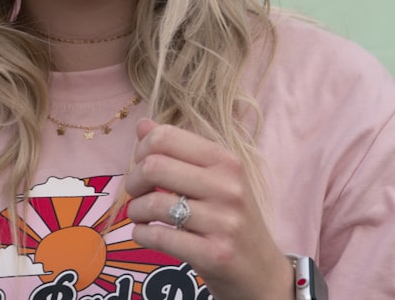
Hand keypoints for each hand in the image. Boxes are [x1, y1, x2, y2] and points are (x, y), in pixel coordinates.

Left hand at [124, 120, 292, 299]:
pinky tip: (145, 233)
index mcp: (226, 161)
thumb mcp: (215, 179)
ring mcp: (224, 222)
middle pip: (154, 166)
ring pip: (153, 204)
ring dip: (135, 211)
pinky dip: (141, 234)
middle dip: (133, 181)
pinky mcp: (214, 254)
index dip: (141, 149)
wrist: (261, 271)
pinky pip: (160, 237)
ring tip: (140, 216)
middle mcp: (228, 187)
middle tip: (136, 193)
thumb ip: (179, 150)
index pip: (166, 136)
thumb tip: (142, 124)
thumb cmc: (231, 219)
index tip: (141, 164)